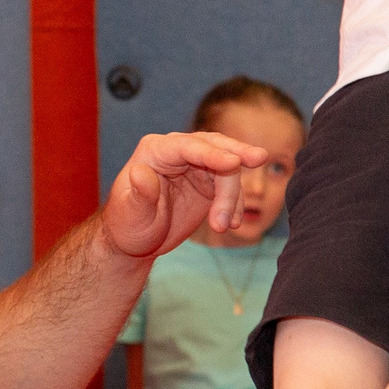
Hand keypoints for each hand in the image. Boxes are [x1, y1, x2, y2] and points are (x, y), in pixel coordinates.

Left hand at [101, 132, 267, 259]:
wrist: (139, 242)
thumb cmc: (128, 226)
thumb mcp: (130, 214)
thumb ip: (139, 195)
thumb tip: (140, 172)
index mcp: (155, 151)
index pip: (188, 146)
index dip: (212, 153)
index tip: (234, 162)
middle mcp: (177, 152)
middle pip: (214, 146)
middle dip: (237, 152)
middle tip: (260, 158)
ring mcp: (196, 165)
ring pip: (227, 169)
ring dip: (231, 197)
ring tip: (225, 226)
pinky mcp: (209, 181)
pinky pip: (230, 186)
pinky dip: (235, 204)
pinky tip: (231, 223)